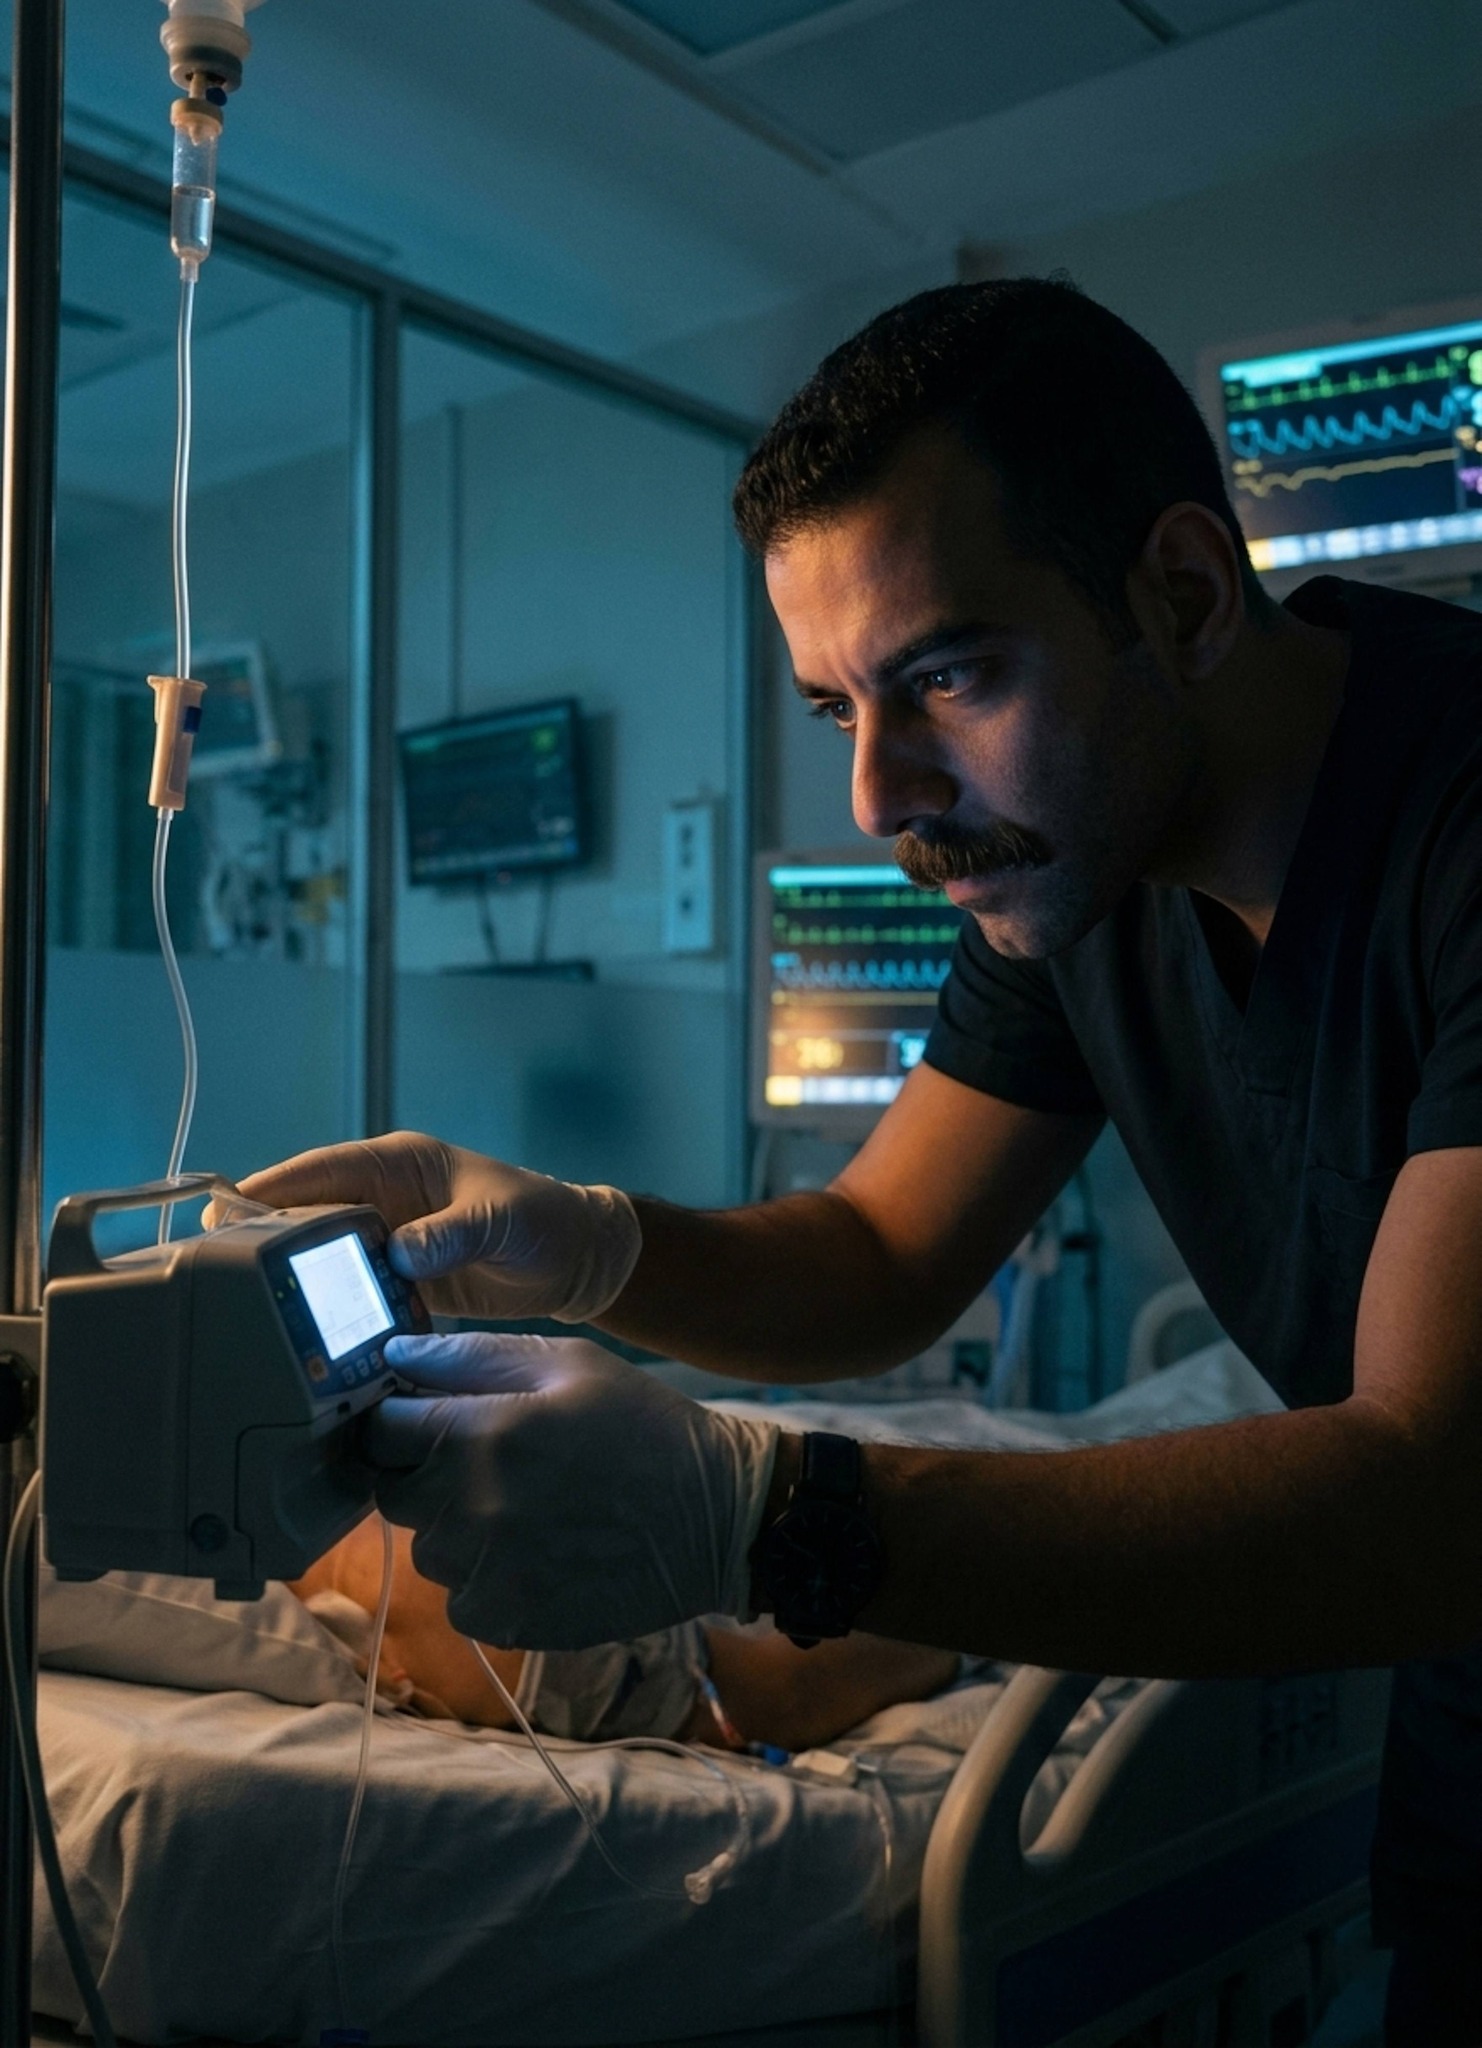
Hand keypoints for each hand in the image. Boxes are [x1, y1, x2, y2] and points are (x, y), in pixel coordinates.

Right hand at [228, 1131, 641, 1321]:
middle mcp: (383, 1198)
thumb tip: (399, 1253)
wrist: (575, 1261)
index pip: (321, 1170)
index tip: (223, 1210)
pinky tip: (303, 1336)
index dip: (270, 1188)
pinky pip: (348, 1292)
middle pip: (305, 1213)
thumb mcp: (499, 1218)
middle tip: (217, 1271)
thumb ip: (451, 1233)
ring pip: (319, 1256)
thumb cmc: (543, 1220)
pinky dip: (327, 1310)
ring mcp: (387, 1241)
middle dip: (262, 1236)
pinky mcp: (397, 1280)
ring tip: (245, 1308)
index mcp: (399, 1164)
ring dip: (290, 1278)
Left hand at [362, 1334, 779, 1650]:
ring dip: (458, 1529)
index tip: (423, 1421)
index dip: (395, 1422)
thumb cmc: (642, 1423)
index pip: (379, 1431)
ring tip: (526, 1509)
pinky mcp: (510, 1620)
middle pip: (393, 1494)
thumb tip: (393, 1352)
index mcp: (481, 1433)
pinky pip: (462, 1599)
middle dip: (424, 1475)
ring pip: (428, 1550)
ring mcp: (488, 1572)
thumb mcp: (569, 1362)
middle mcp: (472, 1507)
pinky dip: (487, 1579)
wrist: (715, 1516)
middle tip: (487, 1465)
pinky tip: (539, 1553)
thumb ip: (471, 1356)